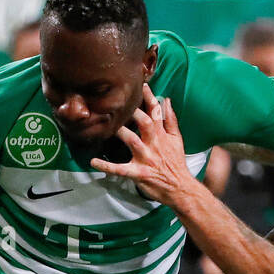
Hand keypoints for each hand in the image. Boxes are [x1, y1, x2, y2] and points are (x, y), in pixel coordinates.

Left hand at [90, 84, 199, 206]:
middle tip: (118, 101)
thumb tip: (166, 100)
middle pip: (144, 123)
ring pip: (132, 141)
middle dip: (133, 111)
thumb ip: (171, 120)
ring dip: (119, 132)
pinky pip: (120, 169)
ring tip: (105, 124)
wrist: (180, 188)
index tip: (141, 85)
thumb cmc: (176, 163)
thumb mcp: (176, 139)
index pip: (156, 112)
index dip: (149, 97)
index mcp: (162, 135)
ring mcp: (146, 159)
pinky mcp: (138, 173)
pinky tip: (93, 161)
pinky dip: (107, 166)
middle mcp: (154, 144)